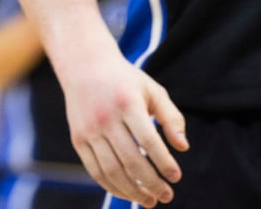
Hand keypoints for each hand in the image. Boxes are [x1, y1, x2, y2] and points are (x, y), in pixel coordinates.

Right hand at [60, 51, 186, 205]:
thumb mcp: (152, 90)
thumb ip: (171, 117)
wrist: (84, 65)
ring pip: (111, 171)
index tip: (176, 177)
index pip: (148, 140)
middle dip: (151, 183)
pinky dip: (112, 187)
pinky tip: (128, 193)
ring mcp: (89, 130)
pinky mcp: (78, 139)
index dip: (164, 163)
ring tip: (149, 201)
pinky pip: (95, 171)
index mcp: (127, 102)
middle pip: (130, 160)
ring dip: (132, 191)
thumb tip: (183, 147)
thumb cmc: (125, 80)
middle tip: (166, 196)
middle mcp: (105, 117)